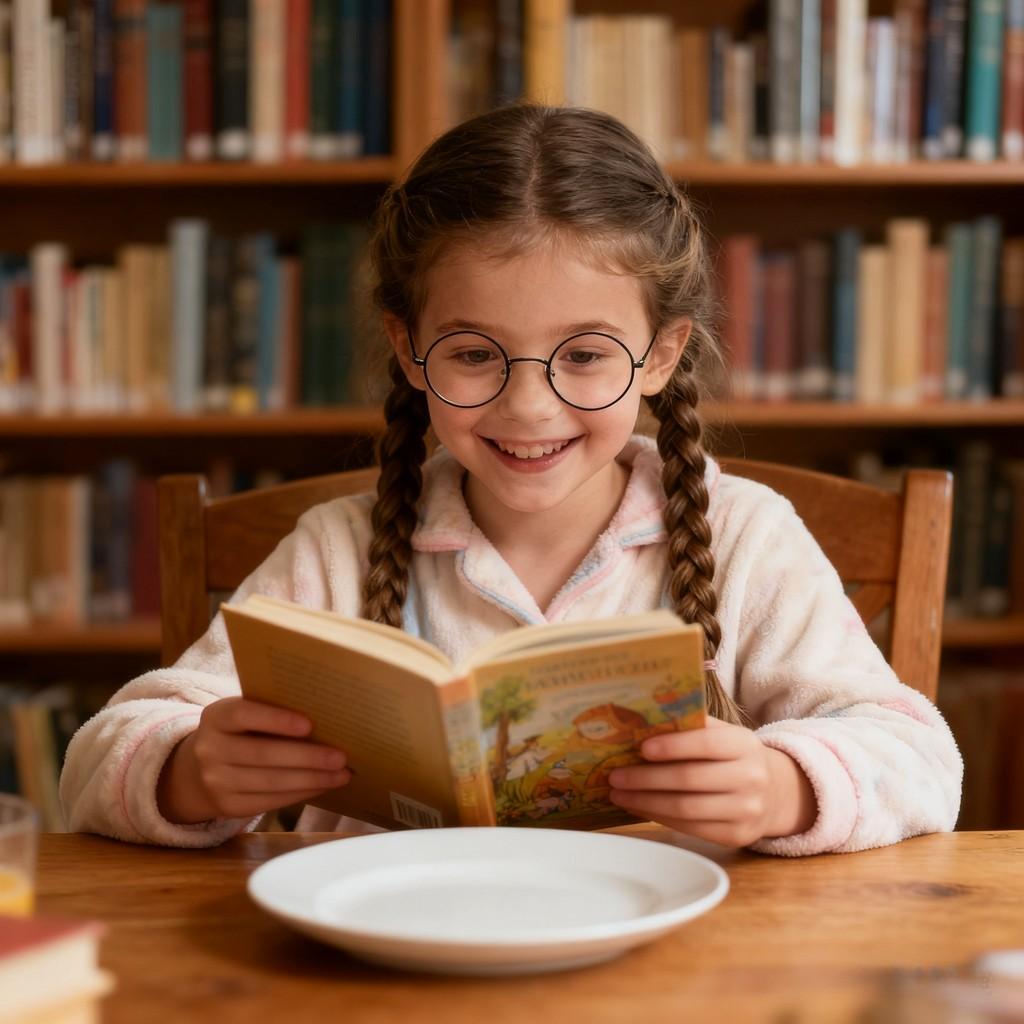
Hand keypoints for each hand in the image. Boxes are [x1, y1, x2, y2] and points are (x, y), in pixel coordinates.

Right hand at [157, 697, 350, 823]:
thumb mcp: (242, 716)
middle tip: (341, 757)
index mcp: (216, 717)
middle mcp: (209, 750)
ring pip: (270, 782)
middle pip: (263, 754)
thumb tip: (326, 718)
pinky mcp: (228, 807)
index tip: (309, 724)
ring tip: (341, 774)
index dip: (276, 719)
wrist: (197, 771)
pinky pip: (269, 801)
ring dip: (311, 780)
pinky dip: (300, 794)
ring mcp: (216, 782)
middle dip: (307, 757)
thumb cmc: (239, 733)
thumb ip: (270, 712)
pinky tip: (322, 787)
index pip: (244, 714)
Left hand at [607, 717, 816, 846]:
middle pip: (690, 779)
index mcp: (745, 744)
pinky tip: (639, 807)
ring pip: (686, 808)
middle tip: (615, 776)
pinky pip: (691, 828)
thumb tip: (641, 724)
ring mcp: (747, 810)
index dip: (673, 746)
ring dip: (645, 801)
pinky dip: (659, 817)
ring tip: (619, 794)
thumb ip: (692, 727)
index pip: (707, 744)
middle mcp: (751, 778)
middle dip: (646, 779)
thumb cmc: (734, 756)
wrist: (775, 792)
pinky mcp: (737, 835)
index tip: (641, 748)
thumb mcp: (724, 735)